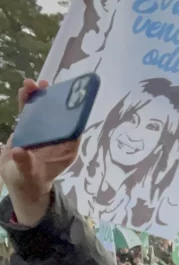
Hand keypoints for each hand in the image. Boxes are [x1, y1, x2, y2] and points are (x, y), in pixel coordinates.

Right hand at [0, 80, 79, 225]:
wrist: (19, 181)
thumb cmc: (28, 180)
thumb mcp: (26, 175)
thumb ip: (24, 164)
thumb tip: (19, 151)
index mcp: (65, 151)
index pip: (73, 131)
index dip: (73, 115)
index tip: (71, 100)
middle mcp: (57, 139)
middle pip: (59, 117)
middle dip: (55, 101)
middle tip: (47, 86)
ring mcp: (44, 132)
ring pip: (44, 111)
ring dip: (40, 96)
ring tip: (34, 83)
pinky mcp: (30, 128)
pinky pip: (30, 113)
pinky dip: (28, 102)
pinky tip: (25, 90)